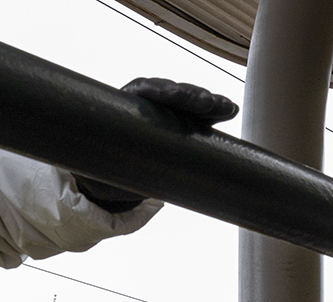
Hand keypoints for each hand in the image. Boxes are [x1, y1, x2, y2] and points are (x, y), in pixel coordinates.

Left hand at [74, 80, 238, 213]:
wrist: (108, 174)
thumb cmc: (103, 169)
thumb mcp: (102, 171)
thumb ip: (110, 172)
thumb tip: (111, 180)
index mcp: (126, 105)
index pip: (146, 91)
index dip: (162, 92)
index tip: (176, 96)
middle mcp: (147, 102)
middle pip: (171, 93)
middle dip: (190, 96)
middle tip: (207, 103)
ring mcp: (166, 111)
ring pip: (189, 102)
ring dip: (208, 103)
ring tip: (227, 108)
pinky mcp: (181, 122)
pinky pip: (199, 115)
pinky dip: (214, 112)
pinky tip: (230, 110)